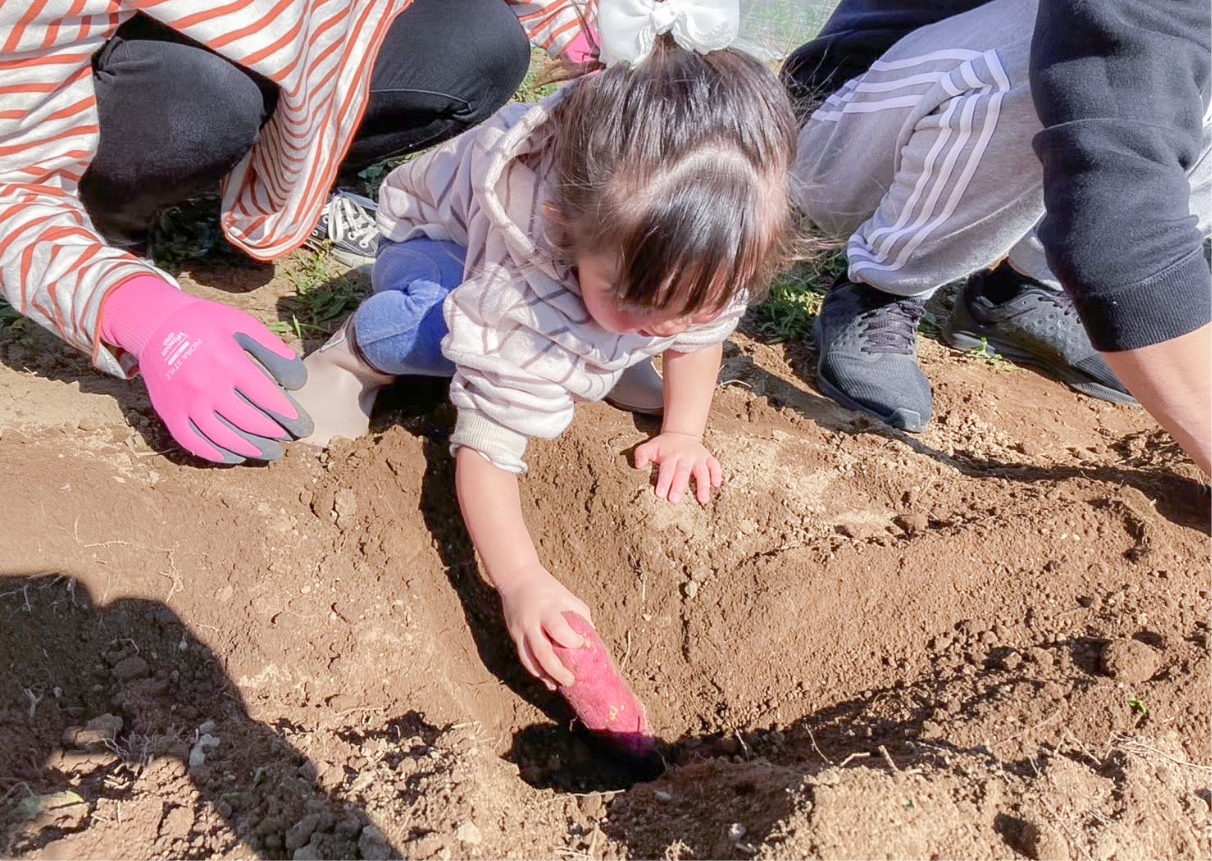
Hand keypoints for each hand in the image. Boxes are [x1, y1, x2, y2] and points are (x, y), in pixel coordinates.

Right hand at [101, 276, 312, 462]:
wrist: (155, 323)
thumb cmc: (206, 323)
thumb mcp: (243, 324)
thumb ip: (274, 351)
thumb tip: (298, 383)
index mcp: (228, 362)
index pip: (268, 399)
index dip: (290, 417)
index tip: (304, 426)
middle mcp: (206, 386)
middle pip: (250, 422)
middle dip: (276, 435)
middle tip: (291, 439)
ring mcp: (186, 403)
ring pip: (225, 438)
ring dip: (253, 450)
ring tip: (272, 452)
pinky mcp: (169, 413)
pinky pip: (194, 442)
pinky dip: (218, 454)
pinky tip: (236, 455)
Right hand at [497, 566, 592, 690]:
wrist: (516, 578)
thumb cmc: (547, 587)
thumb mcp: (566, 596)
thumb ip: (580, 616)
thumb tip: (593, 638)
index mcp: (546, 610)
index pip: (559, 630)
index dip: (573, 641)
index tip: (584, 645)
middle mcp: (531, 623)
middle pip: (542, 653)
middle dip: (557, 671)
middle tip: (572, 681)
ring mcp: (519, 631)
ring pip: (529, 661)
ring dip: (544, 676)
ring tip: (557, 685)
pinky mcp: (514, 636)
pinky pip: (524, 658)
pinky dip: (535, 671)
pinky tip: (546, 679)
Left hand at [633, 431, 721, 503]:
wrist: (681, 434)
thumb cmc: (664, 447)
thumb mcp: (650, 447)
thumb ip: (641, 454)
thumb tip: (638, 465)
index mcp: (670, 455)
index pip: (667, 469)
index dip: (663, 481)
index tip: (660, 493)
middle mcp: (685, 456)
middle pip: (682, 472)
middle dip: (679, 486)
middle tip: (674, 500)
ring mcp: (698, 457)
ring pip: (702, 470)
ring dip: (703, 485)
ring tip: (703, 500)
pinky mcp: (708, 458)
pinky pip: (715, 465)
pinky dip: (717, 474)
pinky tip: (716, 485)